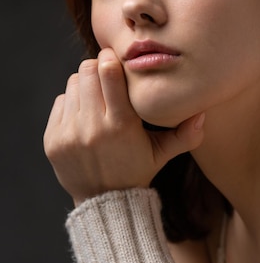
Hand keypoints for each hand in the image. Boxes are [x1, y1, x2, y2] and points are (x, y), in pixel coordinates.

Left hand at [44, 48, 204, 205]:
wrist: (104, 203)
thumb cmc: (136, 172)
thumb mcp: (162, 154)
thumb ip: (185, 135)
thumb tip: (203, 113)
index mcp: (121, 126)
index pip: (109, 74)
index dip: (110, 59)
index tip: (115, 59)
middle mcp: (93, 127)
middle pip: (86, 72)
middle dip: (97, 68)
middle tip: (107, 76)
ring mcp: (70, 133)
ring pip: (72, 84)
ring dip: (85, 85)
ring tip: (97, 98)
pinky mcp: (53, 139)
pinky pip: (61, 102)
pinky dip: (72, 102)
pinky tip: (85, 114)